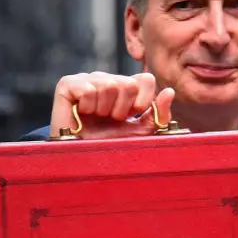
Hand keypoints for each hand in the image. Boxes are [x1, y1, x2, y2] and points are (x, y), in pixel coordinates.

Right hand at [49, 72, 175, 139]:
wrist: (81, 158)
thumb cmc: (109, 145)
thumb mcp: (139, 132)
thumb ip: (157, 115)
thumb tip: (170, 92)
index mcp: (125, 87)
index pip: (146, 79)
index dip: (143, 101)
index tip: (131, 116)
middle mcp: (108, 79)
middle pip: (128, 83)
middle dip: (122, 109)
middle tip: (110, 119)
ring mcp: (88, 79)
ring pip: (109, 85)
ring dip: (103, 109)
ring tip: (95, 118)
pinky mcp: (68, 83)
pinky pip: (88, 89)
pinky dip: (87, 107)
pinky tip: (81, 114)